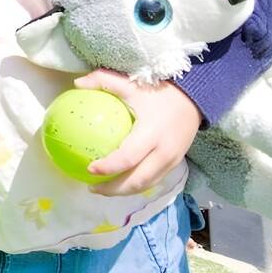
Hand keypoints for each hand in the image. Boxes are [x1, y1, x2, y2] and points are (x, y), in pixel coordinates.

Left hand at [75, 69, 201, 195]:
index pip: (128, 158)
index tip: (89, 170)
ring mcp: (172, 161)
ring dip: (124, 191)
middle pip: (138, 180)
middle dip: (114, 189)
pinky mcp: (175, 164)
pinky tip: (120, 181)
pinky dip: (136, 185)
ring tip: (102, 189)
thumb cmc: (159, 92)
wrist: (195, 98)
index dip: (109, 167)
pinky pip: (154, 180)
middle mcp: (164, 152)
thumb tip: (77, 84)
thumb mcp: (131, 84)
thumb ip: (103, 81)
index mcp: (152, 133)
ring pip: (146, 185)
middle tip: (92, 188)